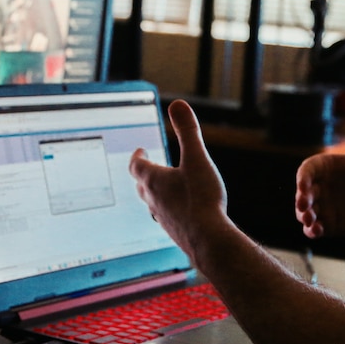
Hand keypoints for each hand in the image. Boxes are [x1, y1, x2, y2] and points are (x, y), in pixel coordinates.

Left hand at [128, 99, 229, 260]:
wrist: (208, 239)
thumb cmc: (201, 198)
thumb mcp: (196, 157)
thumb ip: (188, 131)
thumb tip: (178, 104)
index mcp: (154, 181)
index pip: (136, 166)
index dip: (137, 157)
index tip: (140, 151)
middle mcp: (153, 201)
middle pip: (141, 186)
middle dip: (144, 175)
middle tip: (148, 168)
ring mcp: (163, 220)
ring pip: (152, 205)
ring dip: (155, 195)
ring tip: (165, 191)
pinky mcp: (175, 233)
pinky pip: (167, 219)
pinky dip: (169, 211)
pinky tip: (183, 213)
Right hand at [294, 111, 344, 239]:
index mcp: (325, 167)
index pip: (307, 170)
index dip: (302, 178)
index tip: (303, 185)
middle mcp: (318, 187)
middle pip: (302, 193)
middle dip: (300, 200)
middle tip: (304, 206)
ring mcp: (321, 206)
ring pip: (304, 212)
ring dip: (304, 216)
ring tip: (311, 221)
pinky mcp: (326, 223)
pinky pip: (313, 228)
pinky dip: (312, 231)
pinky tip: (317, 231)